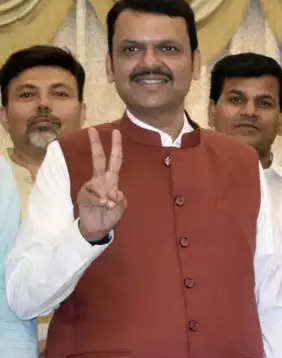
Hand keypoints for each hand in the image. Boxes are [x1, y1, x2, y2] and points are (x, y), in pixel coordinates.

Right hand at [77, 128, 126, 242]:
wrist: (98, 228)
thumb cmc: (110, 215)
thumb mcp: (121, 207)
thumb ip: (120, 199)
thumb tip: (113, 192)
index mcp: (111, 179)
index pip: (115, 160)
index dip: (116, 146)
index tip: (116, 131)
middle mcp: (100, 180)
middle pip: (98, 159)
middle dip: (96, 144)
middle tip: (92, 129)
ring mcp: (90, 186)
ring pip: (98, 183)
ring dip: (105, 195)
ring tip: (108, 205)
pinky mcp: (83, 195)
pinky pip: (92, 194)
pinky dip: (99, 201)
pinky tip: (102, 206)